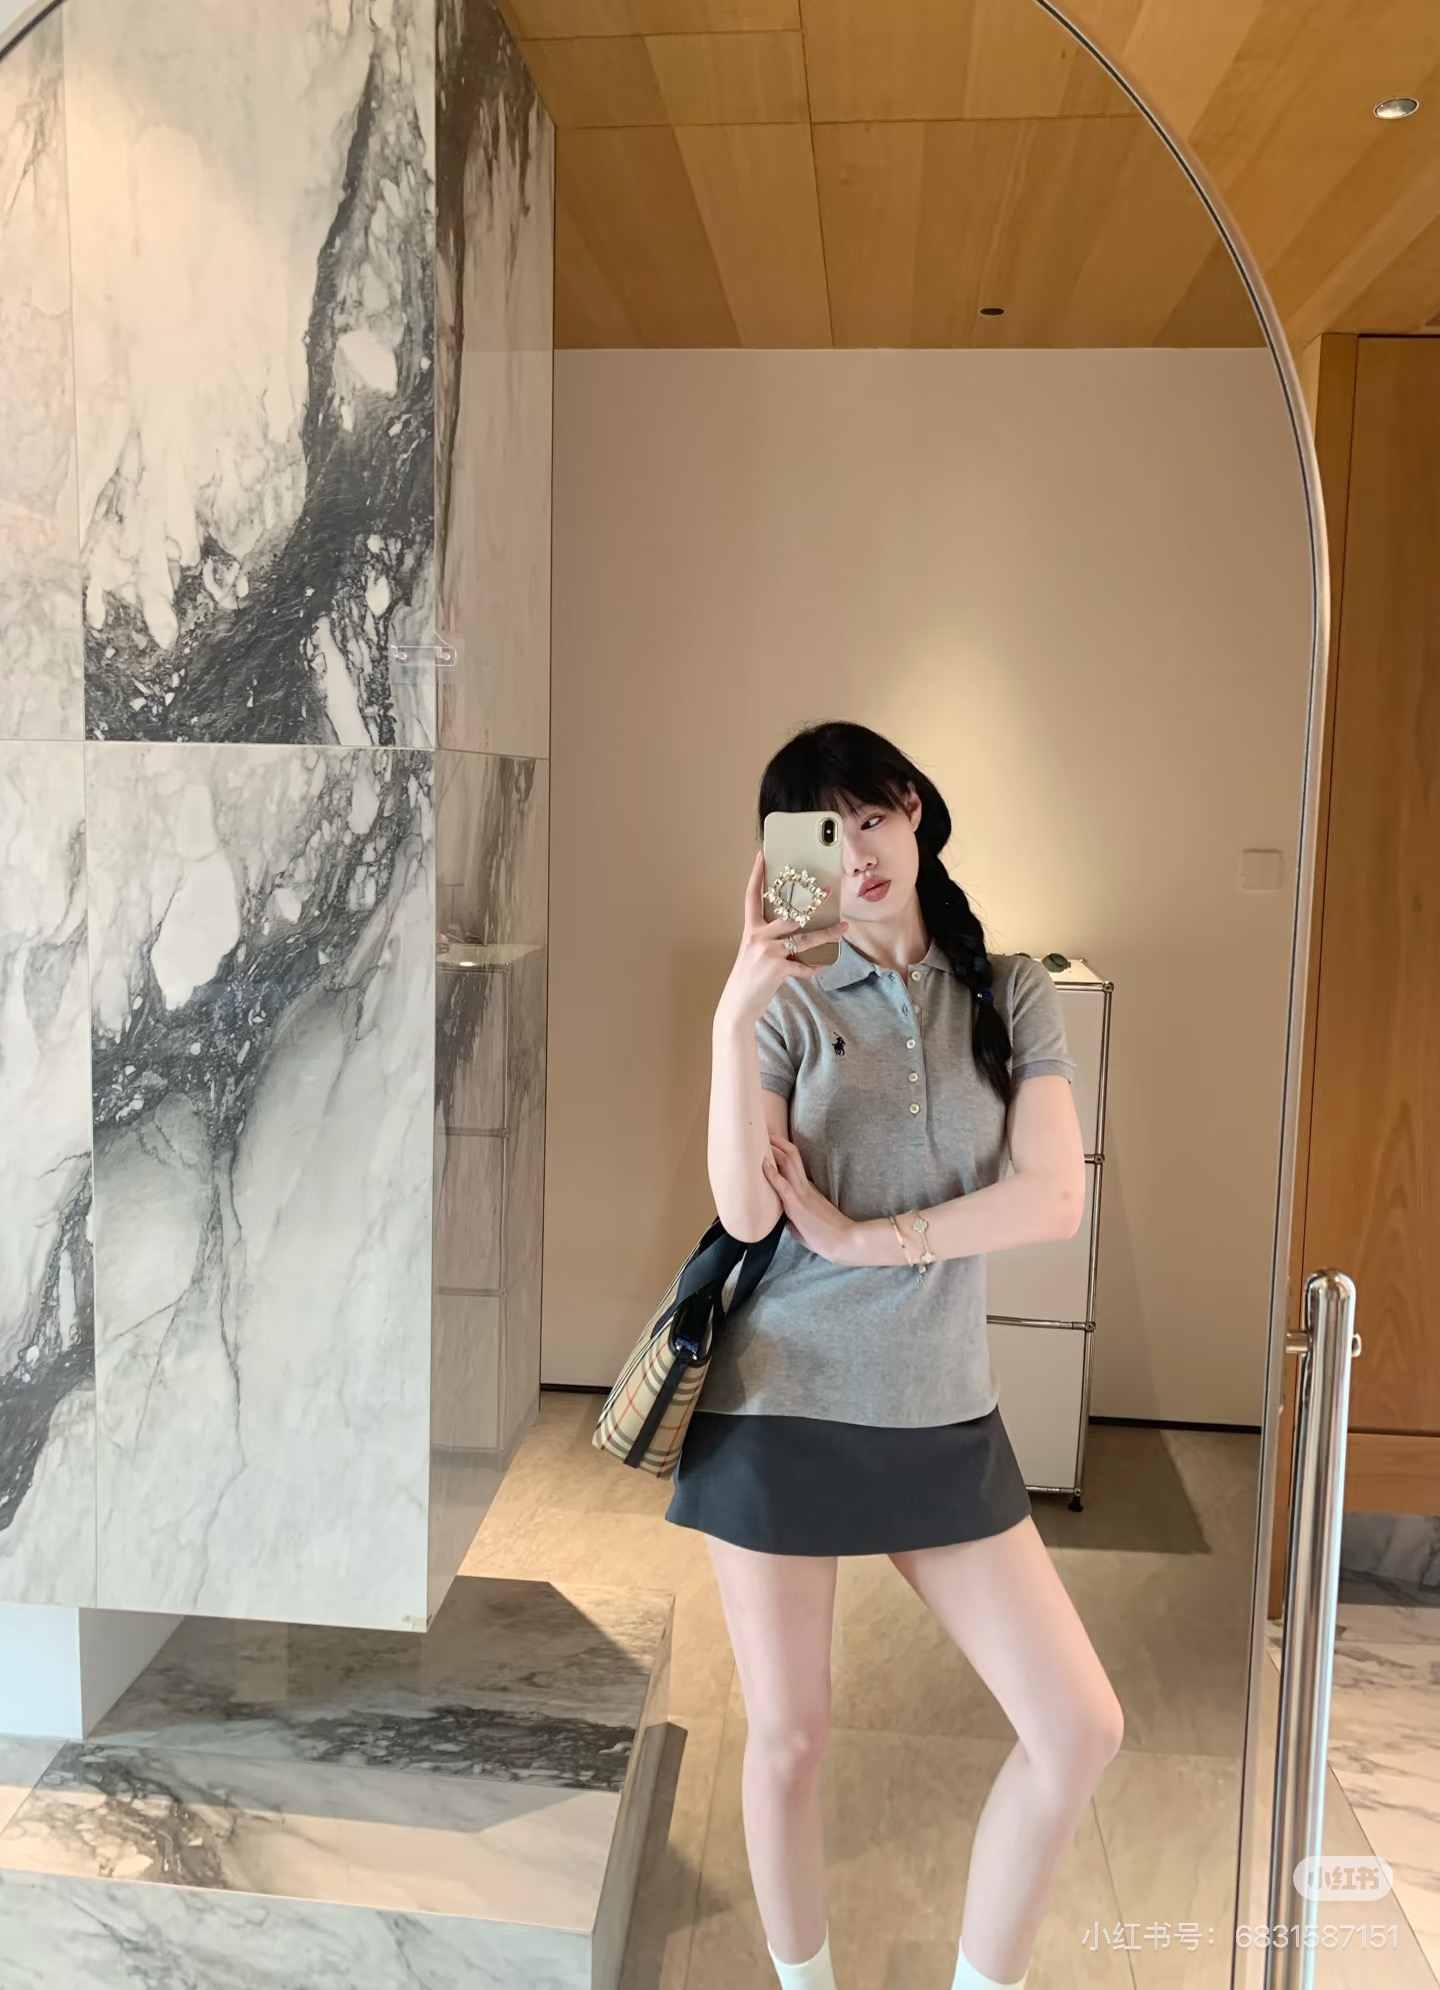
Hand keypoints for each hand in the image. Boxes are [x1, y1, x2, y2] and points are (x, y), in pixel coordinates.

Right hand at [716, 852, 847, 1031]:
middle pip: (790, 914)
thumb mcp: (753, 952)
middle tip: (828, 890)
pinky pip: (804, 966)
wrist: (738, 1005)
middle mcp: (757, 937)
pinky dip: (815, 967)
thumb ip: (770, 938)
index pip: (752, 896)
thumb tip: (797, 929)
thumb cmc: (749, 977)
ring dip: (827, 934)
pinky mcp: (777, 970)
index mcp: (750, 930)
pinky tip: (822, 966)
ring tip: (843, 928)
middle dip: (811, 902)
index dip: (757, 875)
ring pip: (804, 938)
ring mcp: (768, 953)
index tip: (762, 856)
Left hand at [762, 1136, 866, 1266]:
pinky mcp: (797, 1205)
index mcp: (808, 1190)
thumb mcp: (808, 1226)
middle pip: (790, 1157)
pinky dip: (771, 1173)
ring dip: (774, 1150)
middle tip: (765, 1131)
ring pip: (787, 1164)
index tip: (771, 1143)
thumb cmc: (828, 1237)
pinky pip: (782, 1185)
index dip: (782, 1152)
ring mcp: (801, 1194)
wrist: (845, 1242)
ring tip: (762, 1138)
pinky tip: (763, 1164)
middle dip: (777, 1143)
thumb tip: (785, 1221)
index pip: (793, 1165)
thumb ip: (795, 1219)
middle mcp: (805, 1187)